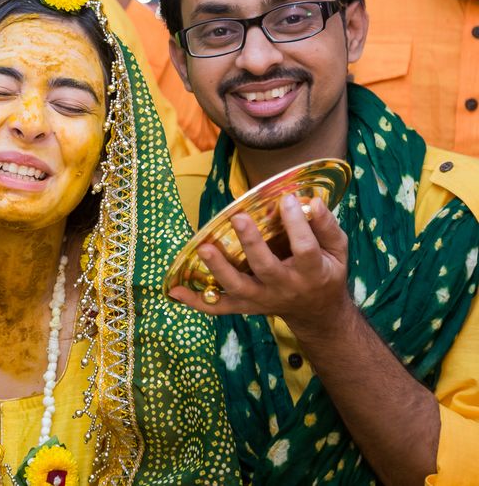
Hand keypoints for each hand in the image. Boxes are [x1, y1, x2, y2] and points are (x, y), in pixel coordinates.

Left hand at [169, 195, 353, 335]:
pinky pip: (218, 307)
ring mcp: (261, 298)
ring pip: (237, 287)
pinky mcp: (245, 305)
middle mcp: (284, 287)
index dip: (297, 224)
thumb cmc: (325, 272)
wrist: (317, 312)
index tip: (287, 199)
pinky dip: (196, 301)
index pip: (305, 249)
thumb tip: (311, 200)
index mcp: (311, 272)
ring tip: (203, 247)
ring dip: (218, 268)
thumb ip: (327, 226)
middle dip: (251, 243)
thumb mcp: (337, 251)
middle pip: (265, 267)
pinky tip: (175, 290)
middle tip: (238, 217)